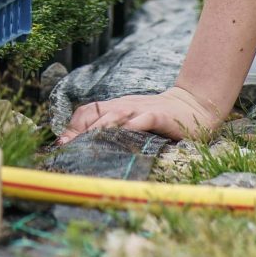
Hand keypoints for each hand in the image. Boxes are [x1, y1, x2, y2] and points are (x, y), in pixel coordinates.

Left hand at [59, 84, 228, 143]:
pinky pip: (144, 120)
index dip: (72, 127)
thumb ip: (111, 131)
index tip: (62, 145)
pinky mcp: (161, 116)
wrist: (193, 106)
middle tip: (69, 150)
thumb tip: (82, 145)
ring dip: (99, 129)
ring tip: (87, 144)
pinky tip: (124, 135)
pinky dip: (133, 126)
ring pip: (116, 115)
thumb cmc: (158, 118)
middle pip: (96, 114)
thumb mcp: (132, 122)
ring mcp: (143, 110)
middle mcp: (125, 106)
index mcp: (116, 108)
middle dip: (80, 133)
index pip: (86, 111)